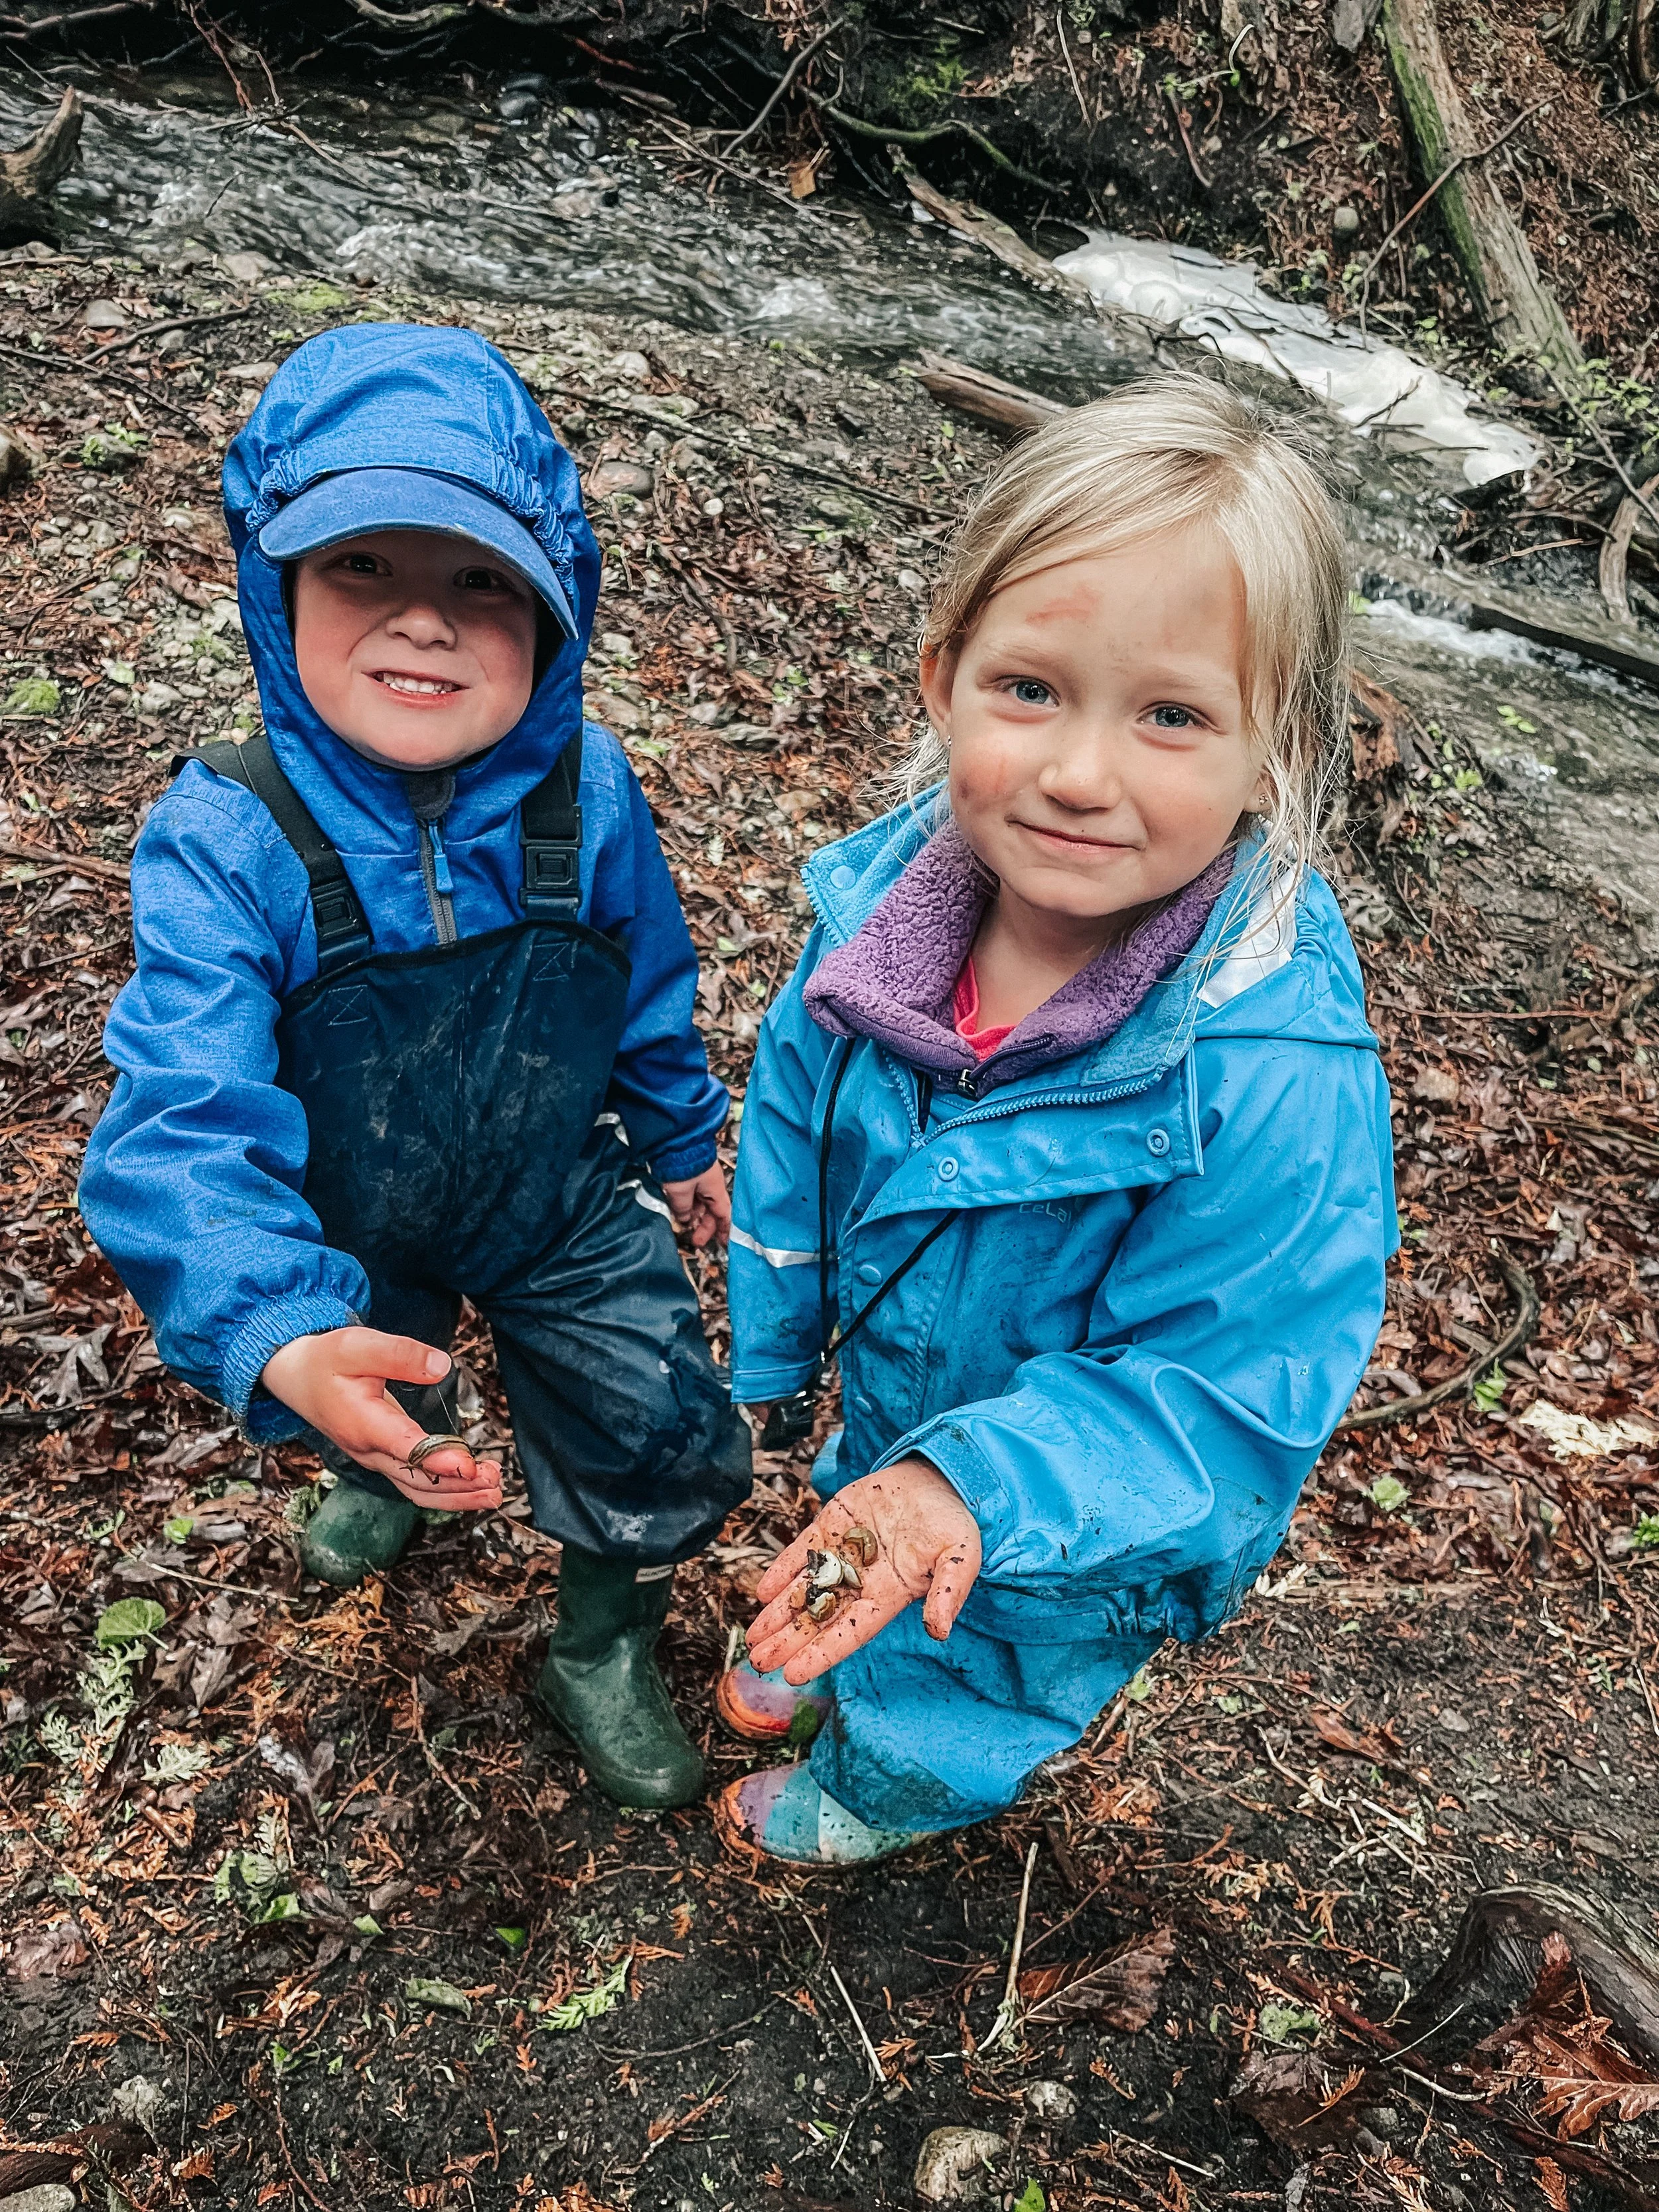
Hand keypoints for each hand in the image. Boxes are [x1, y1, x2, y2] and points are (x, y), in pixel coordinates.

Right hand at [261, 1327, 502, 1511]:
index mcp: (362, 1424)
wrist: (296, 1378)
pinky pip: (415, 1484)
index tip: (467, 1465)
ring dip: (457, 1495)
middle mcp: (369, 1450)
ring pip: (417, 1489)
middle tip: (496, 1480)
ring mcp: (375, 1459)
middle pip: (417, 1479)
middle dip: (459, 1485)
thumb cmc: (327, 1359)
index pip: (405, 1448)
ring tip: (494, 1494)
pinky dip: (445, 1491)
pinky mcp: (383, 1458)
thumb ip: (400, 1353)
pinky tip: (474, 1489)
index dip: (437, 1458)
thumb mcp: (357, 1344)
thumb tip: (442, 1366)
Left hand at [662, 1163, 730, 1247]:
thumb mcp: (681, 1193)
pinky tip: (680, 1211)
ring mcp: (701, 1179)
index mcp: (716, 1190)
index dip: (725, 1230)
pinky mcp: (690, 1174)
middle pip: (712, 1211)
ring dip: (695, 1216)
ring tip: (685, 1226)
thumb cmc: (683, 1167)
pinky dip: (688, 1205)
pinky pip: (693, 1195)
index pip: (724, 1215)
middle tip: (696, 1241)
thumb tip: (685, 1218)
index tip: (724, 1243)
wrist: (675, 1141)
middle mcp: (711, 1186)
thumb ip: (684, 1209)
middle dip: (705, 1227)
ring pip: (702, 1203)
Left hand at [746, 1458, 980, 1684]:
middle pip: (819, 1616)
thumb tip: (939, 1631)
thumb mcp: (960, 1556)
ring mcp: (843, 1553)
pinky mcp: (831, 1525)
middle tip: (758, 1662)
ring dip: (778, 1613)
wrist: (938, 1479)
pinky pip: (802, 1552)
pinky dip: (782, 1571)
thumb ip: (950, 1592)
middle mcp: (861, 1580)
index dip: (821, 1653)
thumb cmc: (951, 1523)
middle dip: (788, 1640)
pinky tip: (762, 1592)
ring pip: (804, 1589)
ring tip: (752, 1639)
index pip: (849, 1631)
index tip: (793, 1674)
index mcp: (889, 1594)